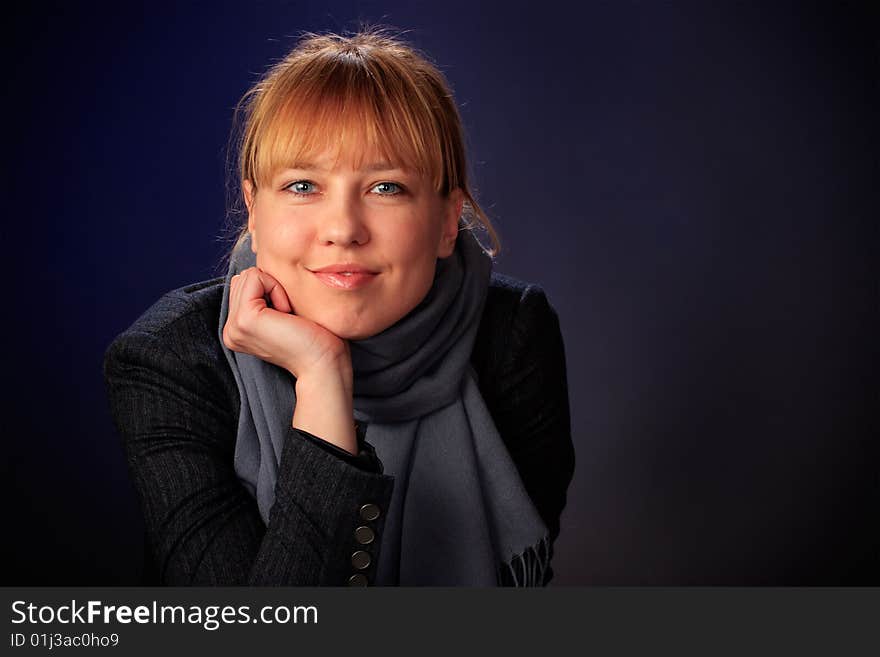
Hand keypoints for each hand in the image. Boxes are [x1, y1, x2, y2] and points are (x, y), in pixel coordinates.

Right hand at [222, 267, 348, 379]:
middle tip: (288, 318)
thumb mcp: (282, 314)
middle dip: (271, 288)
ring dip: (275, 289)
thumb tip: (259, 270)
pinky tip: (287, 314)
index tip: (287, 318)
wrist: (323, 364)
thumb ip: (263, 297)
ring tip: (287, 317)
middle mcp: (230, 330)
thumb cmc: (315, 339)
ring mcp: (234, 326)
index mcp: (236, 330)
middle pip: (243, 278)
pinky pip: (256, 277)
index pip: (243, 285)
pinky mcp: (244, 319)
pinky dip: (277, 289)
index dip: (271, 290)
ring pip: (249, 276)